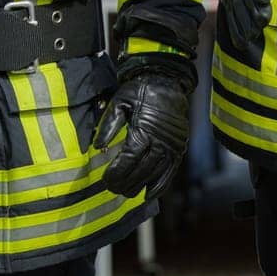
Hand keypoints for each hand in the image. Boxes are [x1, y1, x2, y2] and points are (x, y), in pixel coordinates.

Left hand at [95, 57, 193, 199]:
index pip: (129, 159)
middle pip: (141, 170)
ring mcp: (171, 147)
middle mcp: (160, 141)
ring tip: (126, 193)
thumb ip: (108, 125)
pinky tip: (148, 194)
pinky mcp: (178, 149)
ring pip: (154, 174)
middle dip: (125, 183)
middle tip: (112, 189)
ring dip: (139, 186)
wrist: (167, 81)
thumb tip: (98, 147)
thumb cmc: (140, 91)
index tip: (106, 180)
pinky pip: (170, 173)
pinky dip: (160, 186)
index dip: (117, 172)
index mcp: (144, 130)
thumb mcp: (119, 102)